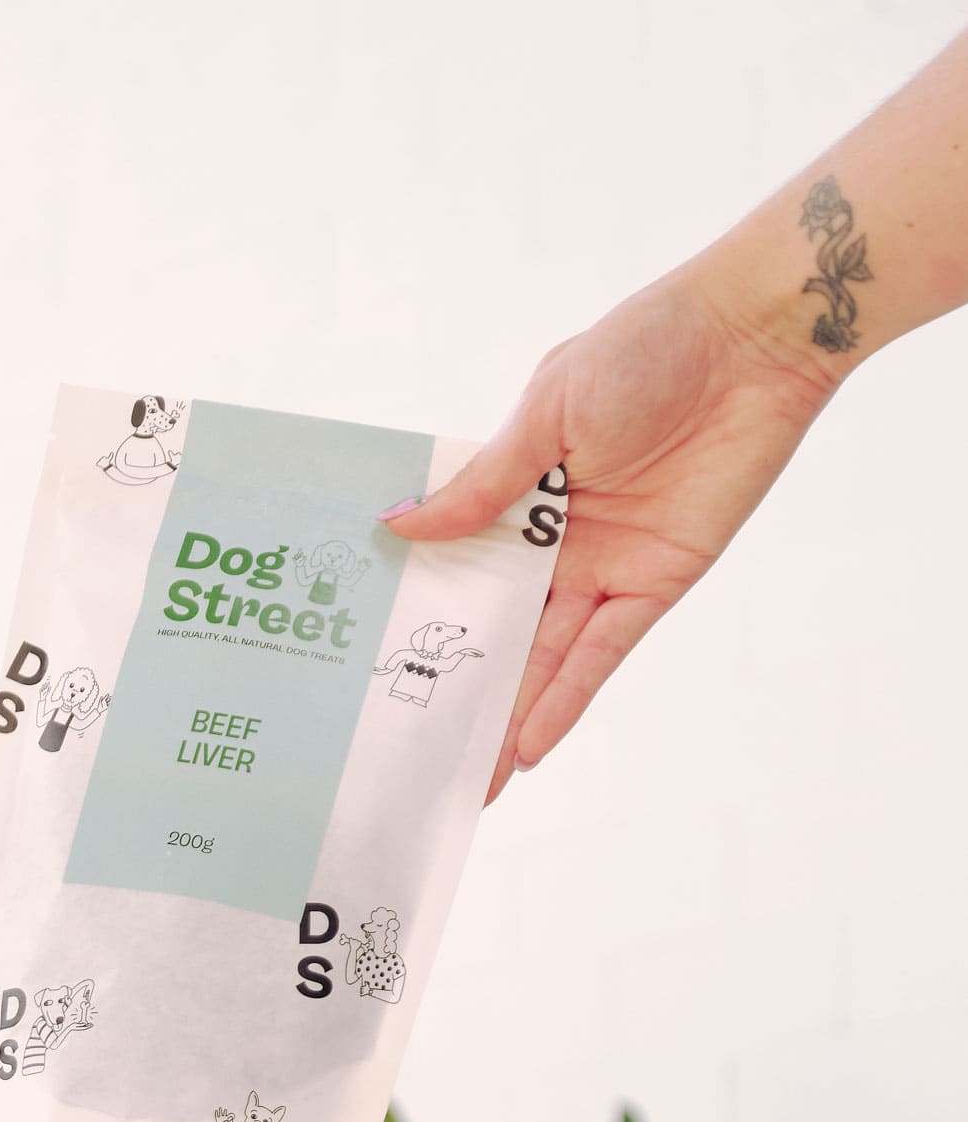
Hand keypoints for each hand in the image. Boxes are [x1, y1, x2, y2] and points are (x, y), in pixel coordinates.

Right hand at [385, 271, 835, 801]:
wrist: (753, 340)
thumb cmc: (646, 348)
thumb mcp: (544, 412)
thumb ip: (480, 487)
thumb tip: (399, 529)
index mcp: (517, 491)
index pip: (456, 569)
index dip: (418, 617)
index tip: (369, 669)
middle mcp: (554, 539)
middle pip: (495, 629)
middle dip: (456, 690)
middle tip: (407, 752)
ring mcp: (603, 566)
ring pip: (542, 658)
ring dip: (506, 718)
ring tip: (466, 781)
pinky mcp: (653, 584)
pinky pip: (601, 655)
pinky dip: (565, 700)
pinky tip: (527, 748)